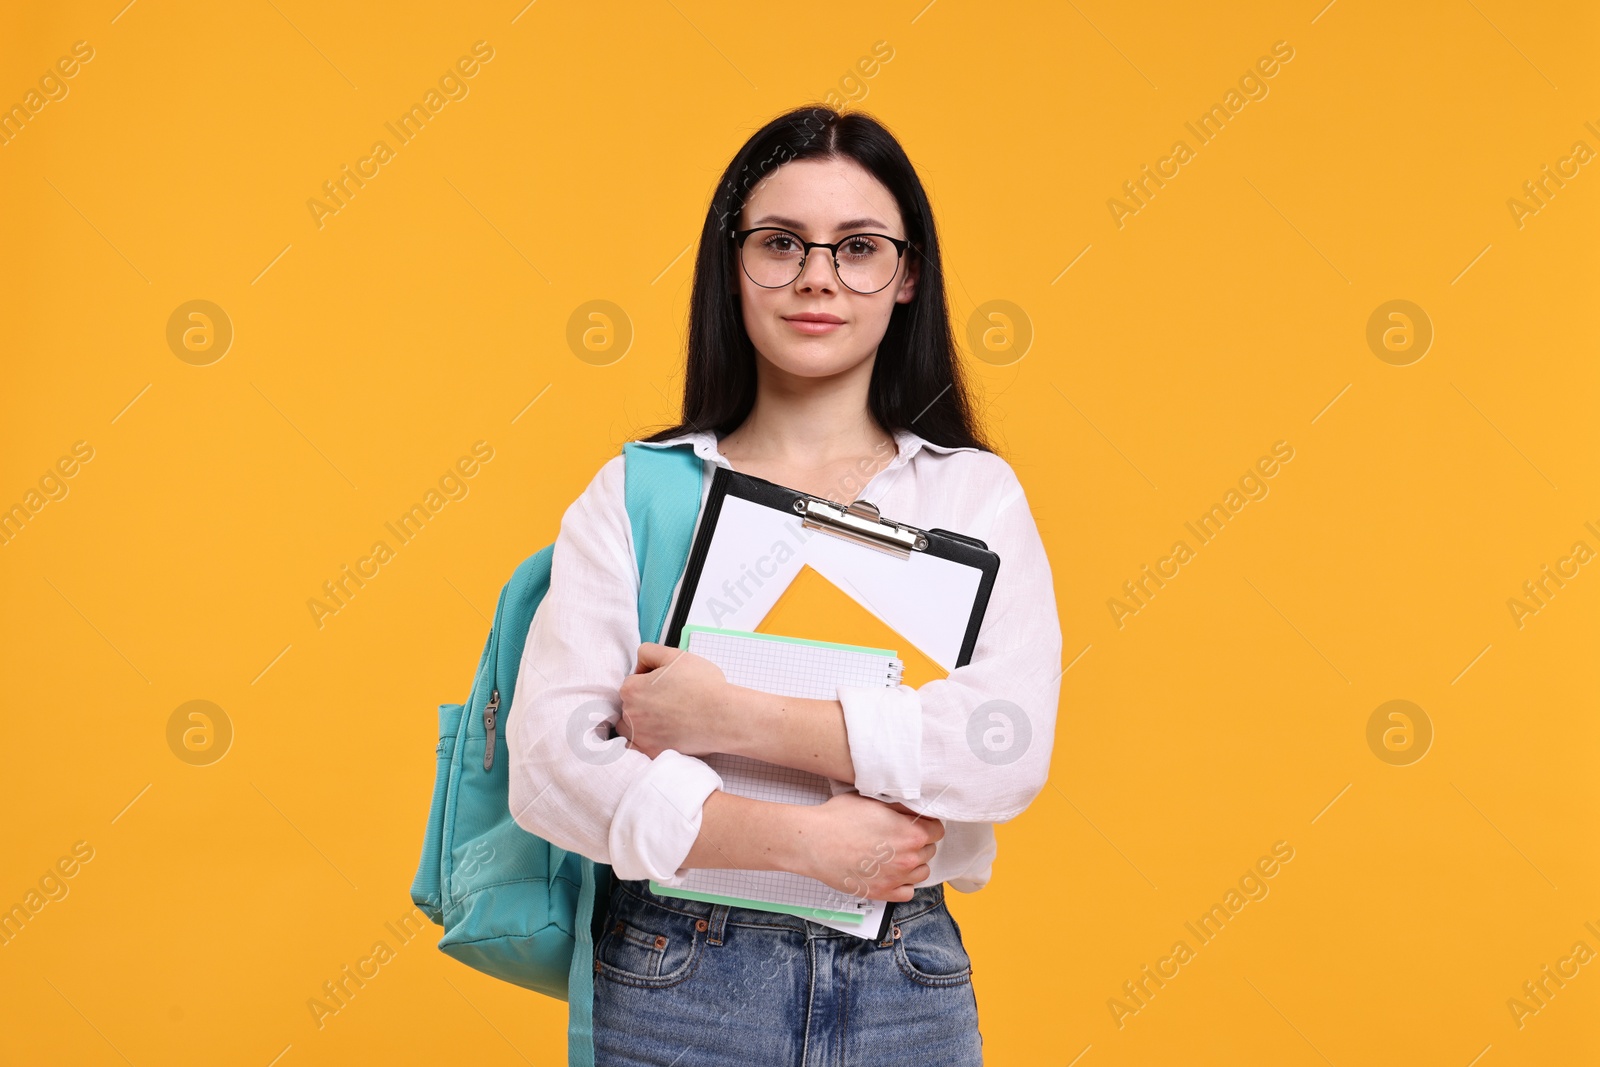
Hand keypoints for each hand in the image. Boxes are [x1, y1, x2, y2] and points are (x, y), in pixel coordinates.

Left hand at [616, 642, 733, 757]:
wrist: (722, 716)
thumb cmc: (703, 686)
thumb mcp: (675, 655)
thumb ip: (649, 651)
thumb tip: (640, 663)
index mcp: (632, 689)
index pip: (632, 682)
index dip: (648, 680)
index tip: (665, 684)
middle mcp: (631, 714)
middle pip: (630, 705)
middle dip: (644, 701)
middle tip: (670, 700)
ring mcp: (640, 736)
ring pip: (630, 727)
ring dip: (641, 722)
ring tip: (666, 718)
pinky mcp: (652, 752)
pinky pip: (638, 748)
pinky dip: (646, 741)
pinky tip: (661, 734)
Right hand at [794, 794, 943, 902]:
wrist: (814, 841)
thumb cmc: (838, 819)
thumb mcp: (874, 801)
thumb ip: (900, 807)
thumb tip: (914, 810)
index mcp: (911, 833)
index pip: (937, 830)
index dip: (927, 824)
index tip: (917, 824)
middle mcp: (908, 859)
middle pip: (929, 851)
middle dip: (919, 843)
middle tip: (900, 837)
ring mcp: (896, 878)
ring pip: (921, 873)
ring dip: (914, 864)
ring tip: (896, 855)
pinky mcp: (882, 893)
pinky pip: (907, 892)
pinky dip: (903, 884)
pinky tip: (892, 873)